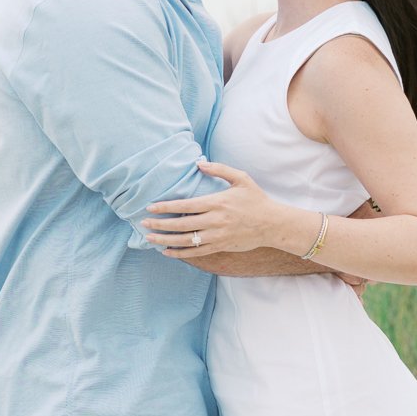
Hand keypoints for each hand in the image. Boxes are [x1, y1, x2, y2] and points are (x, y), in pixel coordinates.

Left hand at [143, 160, 305, 262]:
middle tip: (143, 224)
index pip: (186, 206)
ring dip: (165, 241)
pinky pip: (196, 252)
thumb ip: (219, 169)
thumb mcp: (241, 178)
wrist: (273, 224)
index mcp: (217, 202)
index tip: (151, 208)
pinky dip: (180, 253)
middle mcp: (215, 221)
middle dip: (160, 225)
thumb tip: (198, 163)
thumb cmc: (256, 200)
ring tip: (150, 239)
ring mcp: (217, 236)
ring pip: (186, 241)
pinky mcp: (221, 246)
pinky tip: (167, 252)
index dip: (166, 207)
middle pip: (181, 225)